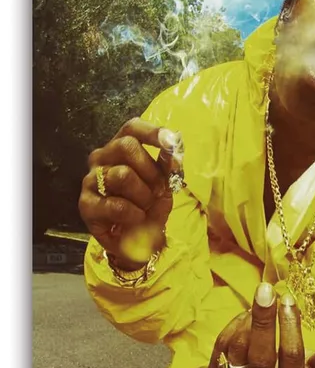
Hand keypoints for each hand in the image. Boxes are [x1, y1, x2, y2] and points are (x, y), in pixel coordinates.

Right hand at [79, 119, 179, 268]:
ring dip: (144, 195)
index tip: (171, 141)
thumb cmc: (149, 206)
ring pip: (122, 174)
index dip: (152, 132)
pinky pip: (116, 204)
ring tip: (145, 206)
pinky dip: (134, 213)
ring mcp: (90, 180)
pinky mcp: (86, 204)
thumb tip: (174, 148)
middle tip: (159, 190)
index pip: (132, 128)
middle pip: (126, 146)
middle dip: (151, 170)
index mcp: (120, 149)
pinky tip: (137, 217)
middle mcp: (102, 158)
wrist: (139, 239)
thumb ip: (168, 165)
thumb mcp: (165, 184)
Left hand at [208, 283, 314, 367]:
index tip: (289, 300)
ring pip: (239, 350)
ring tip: (260, 304)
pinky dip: (234, 326)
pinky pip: (222, 347)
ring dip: (249, 321)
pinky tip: (247, 317)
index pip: (292, 360)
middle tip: (266, 290)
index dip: (291, 328)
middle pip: (261, 357)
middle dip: (264, 320)